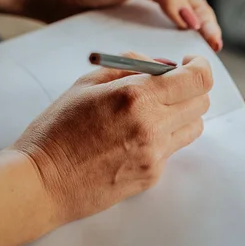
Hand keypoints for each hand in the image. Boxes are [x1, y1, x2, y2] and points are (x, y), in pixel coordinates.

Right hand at [11, 54, 212, 223]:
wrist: (41, 183)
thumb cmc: (57, 129)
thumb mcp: (86, 83)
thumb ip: (129, 65)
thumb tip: (162, 63)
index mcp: (136, 96)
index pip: (198, 79)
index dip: (200, 66)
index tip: (189, 63)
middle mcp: (152, 126)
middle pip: (202, 101)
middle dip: (191, 88)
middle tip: (169, 86)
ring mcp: (155, 155)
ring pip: (195, 127)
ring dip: (182, 113)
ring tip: (152, 112)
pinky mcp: (153, 176)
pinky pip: (174, 149)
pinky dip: (164, 137)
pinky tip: (134, 137)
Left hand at [51, 0, 222, 51]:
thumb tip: (188, 18)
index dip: (206, 19)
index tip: (213, 39)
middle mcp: (157, 0)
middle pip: (190, 16)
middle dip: (204, 33)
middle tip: (212, 53)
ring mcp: (144, 18)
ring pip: (174, 33)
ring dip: (186, 47)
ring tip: (196, 65)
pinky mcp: (131, 34)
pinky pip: (155, 45)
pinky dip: (166, 56)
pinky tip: (169, 69)